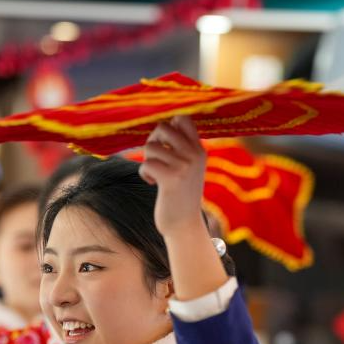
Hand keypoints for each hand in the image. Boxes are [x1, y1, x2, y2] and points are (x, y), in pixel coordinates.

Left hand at [138, 116, 205, 237]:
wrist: (184, 225)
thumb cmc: (181, 195)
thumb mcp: (188, 168)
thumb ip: (180, 148)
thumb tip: (160, 128)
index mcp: (199, 150)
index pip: (183, 119)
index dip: (169, 126)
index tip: (166, 144)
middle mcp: (194, 155)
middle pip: (163, 127)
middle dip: (153, 141)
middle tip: (156, 158)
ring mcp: (184, 166)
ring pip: (151, 146)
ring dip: (147, 159)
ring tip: (154, 173)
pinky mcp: (171, 179)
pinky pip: (147, 163)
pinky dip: (144, 173)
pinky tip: (151, 183)